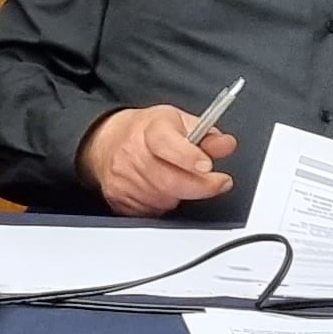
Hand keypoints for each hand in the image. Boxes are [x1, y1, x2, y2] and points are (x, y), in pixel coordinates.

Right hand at [77, 104, 237, 216]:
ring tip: (180, 179)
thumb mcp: (179, 122)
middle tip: (218, 183)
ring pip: (163, 200)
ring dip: (180, 195)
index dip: (189, 157)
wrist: (106, 141)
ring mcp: (123, 179)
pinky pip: (150, 212)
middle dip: (200, 186)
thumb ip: (206, 135)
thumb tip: (226, 145)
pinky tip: (162, 190)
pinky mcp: (117, 199)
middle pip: (169, 180)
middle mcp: (132, 153)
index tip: (208, 166)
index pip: (167, 144)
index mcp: (150, 129)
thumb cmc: (146, 131)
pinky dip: (163, 205)